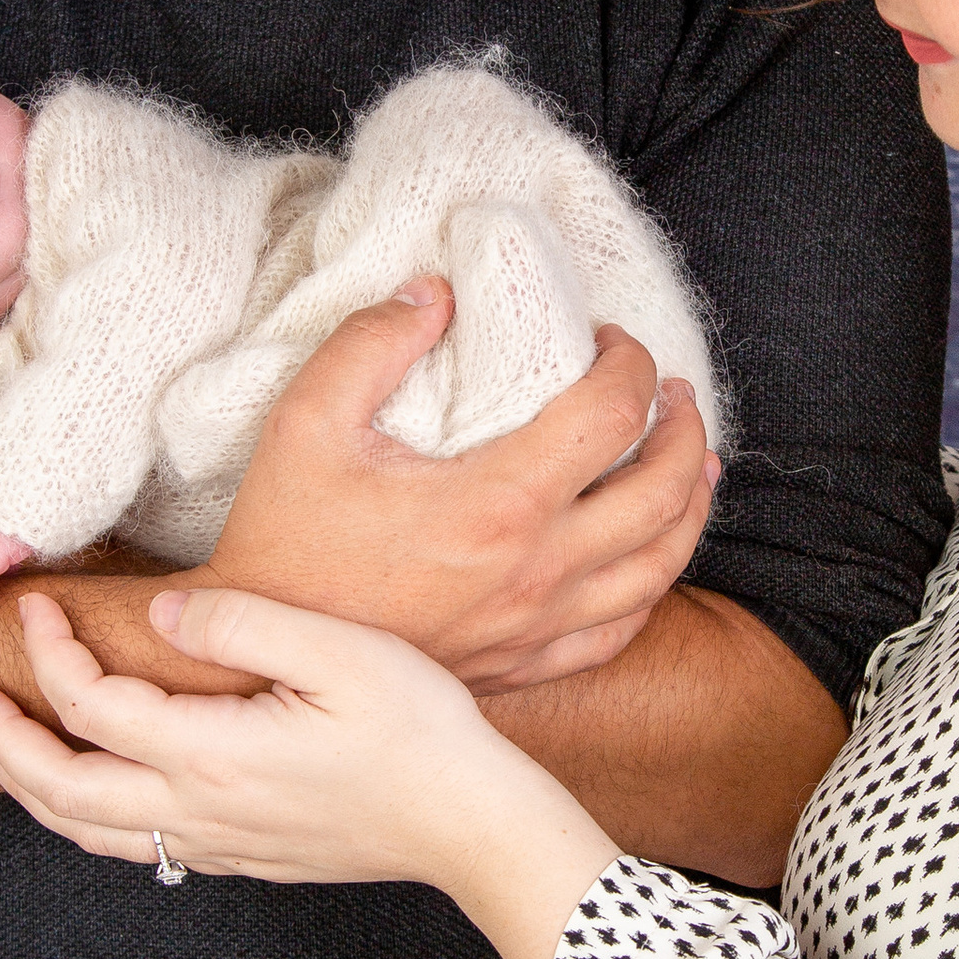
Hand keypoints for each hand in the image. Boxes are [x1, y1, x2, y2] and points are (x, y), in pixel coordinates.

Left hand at [0, 592, 617, 958]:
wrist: (471, 825)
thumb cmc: (419, 731)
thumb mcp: (340, 650)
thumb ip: (242, 620)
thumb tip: (160, 610)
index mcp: (212, 753)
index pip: (89, 705)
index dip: (47, 654)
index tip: (37, 608)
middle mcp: (198, 810)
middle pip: (59, 789)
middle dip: (0, 741)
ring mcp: (216, 844)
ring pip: (86, 830)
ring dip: (30, 787)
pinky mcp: (239, 857)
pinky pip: (131, 847)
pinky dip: (80, 818)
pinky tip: (86, 790)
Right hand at [202, 280, 719, 691]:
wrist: (265, 665)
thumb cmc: (283, 543)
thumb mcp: (304, 423)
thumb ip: (371, 343)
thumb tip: (436, 293)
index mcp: (497, 504)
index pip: (612, 415)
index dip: (630, 364)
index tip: (612, 342)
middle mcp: (537, 571)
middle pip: (664, 491)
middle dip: (683, 426)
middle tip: (671, 392)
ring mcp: (538, 627)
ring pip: (661, 565)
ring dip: (691, 502)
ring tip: (693, 459)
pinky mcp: (525, 665)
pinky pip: (622, 630)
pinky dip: (655, 582)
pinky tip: (651, 554)